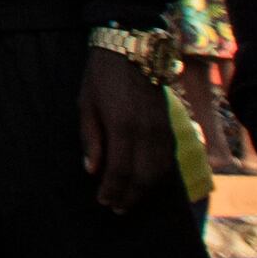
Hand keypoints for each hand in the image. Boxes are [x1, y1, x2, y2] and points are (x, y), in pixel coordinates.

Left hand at [75, 48, 169, 211]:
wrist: (133, 49)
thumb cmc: (102, 76)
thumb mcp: (86, 104)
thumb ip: (91, 139)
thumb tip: (92, 170)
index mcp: (122, 126)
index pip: (120, 171)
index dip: (112, 190)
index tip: (103, 201)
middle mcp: (146, 132)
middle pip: (142, 177)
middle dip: (129, 197)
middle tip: (117, 208)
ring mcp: (162, 130)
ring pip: (159, 172)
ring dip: (145, 190)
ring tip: (130, 200)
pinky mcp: (169, 126)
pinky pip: (168, 160)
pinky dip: (159, 176)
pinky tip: (148, 182)